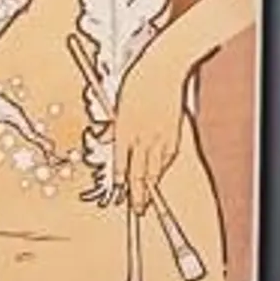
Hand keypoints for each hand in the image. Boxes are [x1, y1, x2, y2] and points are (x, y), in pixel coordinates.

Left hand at [105, 72, 190, 211]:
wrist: (162, 71)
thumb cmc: (136, 84)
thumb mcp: (116, 107)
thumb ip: (112, 128)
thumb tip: (106, 141)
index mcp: (124, 131)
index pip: (120, 165)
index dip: (120, 182)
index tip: (118, 193)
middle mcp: (141, 138)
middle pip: (139, 174)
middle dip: (138, 194)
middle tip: (138, 209)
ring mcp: (159, 137)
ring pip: (155, 169)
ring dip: (151, 185)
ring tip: (148, 199)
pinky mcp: (173, 133)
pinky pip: (167, 158)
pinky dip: (162, 168)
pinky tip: (159, 175)